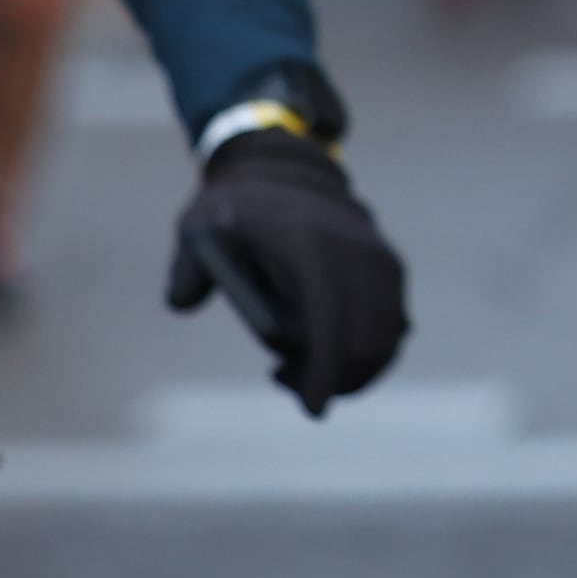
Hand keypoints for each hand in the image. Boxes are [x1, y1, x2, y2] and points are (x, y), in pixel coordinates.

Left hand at [163, 130, 411, 415]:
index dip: (325, 373)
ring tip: (300, 364)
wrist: (282, 167)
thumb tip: (183, 303)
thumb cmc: (235, 208)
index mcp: (311, 246)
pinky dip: (369, 350)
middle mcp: (355, 252)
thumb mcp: (199, 229)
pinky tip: (328, 345)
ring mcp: (378, 259)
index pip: (330, 323)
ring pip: (385, 338)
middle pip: (364, 343)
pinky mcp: (389, 267)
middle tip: (286, 378)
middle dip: (332, 379)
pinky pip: (393, 325)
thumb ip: (190, 270)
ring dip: (351, 368)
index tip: (313, 410)